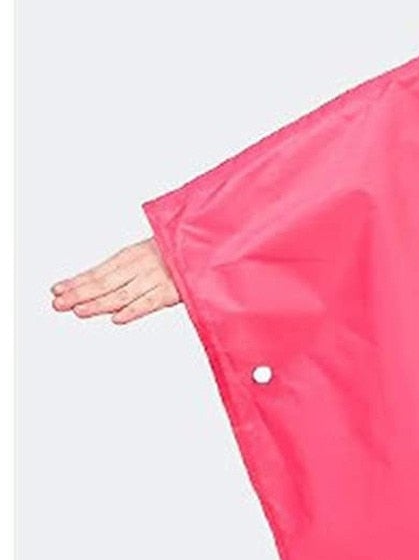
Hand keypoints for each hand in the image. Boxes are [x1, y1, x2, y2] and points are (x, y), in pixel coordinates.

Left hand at [51, 236, 179, 323]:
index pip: (101, 269)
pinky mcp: (179, 288)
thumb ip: (136, 266)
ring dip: (99, 304)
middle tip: (58, 304)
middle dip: (79, 293)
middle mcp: (145, 263)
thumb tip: (109, 286)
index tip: (58, 288)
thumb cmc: (188, 248)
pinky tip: (118, 318)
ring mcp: (160, 276)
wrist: (218, 241)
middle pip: (106, 281)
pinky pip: (154, 301)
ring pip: (124, 293)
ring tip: (79, 311)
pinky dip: (135, 310)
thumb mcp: (157, 251)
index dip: (78, 280)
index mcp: (137, 252)